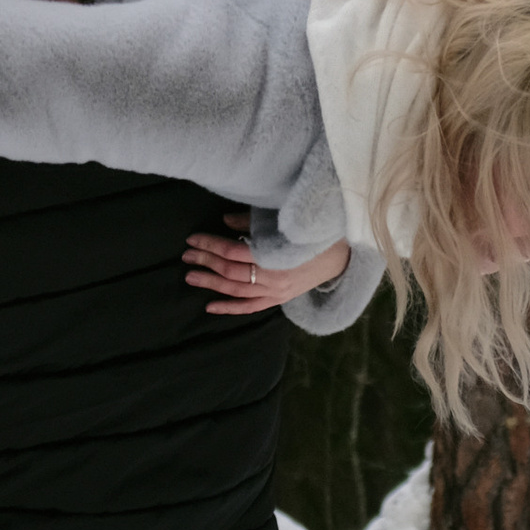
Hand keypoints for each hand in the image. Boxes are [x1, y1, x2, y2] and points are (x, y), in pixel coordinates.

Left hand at [184, 227, 351, 314]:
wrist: (343, 256)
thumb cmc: (314, 234)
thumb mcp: (284, 223)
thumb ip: (253, 223)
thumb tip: (223, 222)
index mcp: (274, 254)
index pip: (232, 252)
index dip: (210, 245)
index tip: (192, 238)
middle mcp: (273, 276)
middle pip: (230, 271)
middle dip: (206, 262)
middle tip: (186, 256)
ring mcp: (277, 292)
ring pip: (237, 291)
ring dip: (211, 283)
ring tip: (190, 277)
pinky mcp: (280, 300)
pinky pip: (250, 307)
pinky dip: (230, 308)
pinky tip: (211, 306)